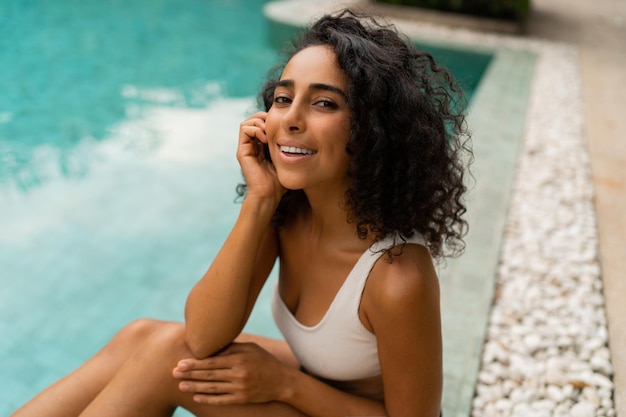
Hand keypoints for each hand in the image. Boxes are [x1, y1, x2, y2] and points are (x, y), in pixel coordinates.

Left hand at [172, 342, 289, 404]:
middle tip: (174, 373)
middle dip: (190, 374)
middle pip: (209, 375)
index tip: (180, 363)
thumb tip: (212, 346)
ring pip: (212, 388)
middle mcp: (238, 374)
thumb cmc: (265, 361)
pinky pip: (221, 400)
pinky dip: (208, 399)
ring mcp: (240, 388)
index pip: (212, 362)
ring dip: (195, 388)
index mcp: (239, 359)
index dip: (195, 364)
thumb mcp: (251, 349)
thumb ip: (232, 348)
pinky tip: (196, 397)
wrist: (282, 382)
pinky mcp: (242, 399)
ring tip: (181, 386)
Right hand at [237, 112, 284, 202]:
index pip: (261, 123)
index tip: (282, 124)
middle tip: (275, 125)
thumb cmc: (280, 181)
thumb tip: (299, 135)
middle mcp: (252, 145)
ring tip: (269, 131)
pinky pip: (244, 130)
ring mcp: (246, 148)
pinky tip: (266, 138)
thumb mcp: (286, 159)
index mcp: (261, 146)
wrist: (270, 194)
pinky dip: (255, 129)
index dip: (270, 119)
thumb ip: (288, 148)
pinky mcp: (242, 151)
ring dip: (259, 122)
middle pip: (253, 120)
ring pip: (247, 122)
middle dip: (264, 117)